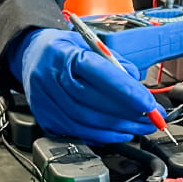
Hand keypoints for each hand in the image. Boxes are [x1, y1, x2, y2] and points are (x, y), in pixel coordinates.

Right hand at [8, 28, 162, 143]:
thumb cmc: (65, 50)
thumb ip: (116, 64)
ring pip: (86, 122)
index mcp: (64, 54)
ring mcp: (45, 100)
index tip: (150, 104)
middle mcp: (51, 77)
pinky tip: (119, 134)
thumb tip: (139, 88)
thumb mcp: (90, 44)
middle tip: (151, 119)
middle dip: (128, 114)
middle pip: (93, 103)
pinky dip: (102, 136)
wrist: (30, 55)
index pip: (99, 75)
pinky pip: (77, 132)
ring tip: (139, 128)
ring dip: (118, 129)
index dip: (127, 92)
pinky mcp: (45, 118)